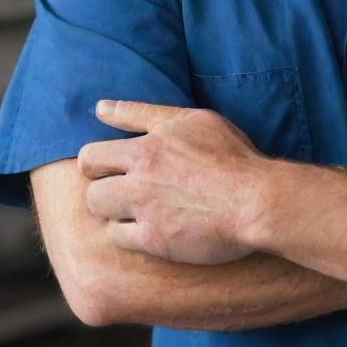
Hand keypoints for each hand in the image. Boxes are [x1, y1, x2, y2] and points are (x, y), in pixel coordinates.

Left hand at [78, 100, 269, 264]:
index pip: (95, 150)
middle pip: (90, 176)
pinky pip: (118, 237)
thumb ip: (143, 114)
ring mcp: (144, 207)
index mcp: (148, 145)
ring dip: (112, 206)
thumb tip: (101, 108)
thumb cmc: (232, 155)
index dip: (97, 159)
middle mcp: (140, 174)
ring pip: (99, 206)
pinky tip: (150, 228)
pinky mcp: (153, 239)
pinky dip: (129, 233)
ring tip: (135, 206)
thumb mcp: (193, 120)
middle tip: (122, 185)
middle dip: (101, 179)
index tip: (106, 164)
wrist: (256, 200)